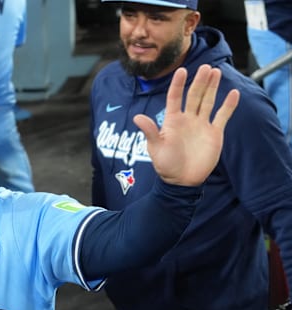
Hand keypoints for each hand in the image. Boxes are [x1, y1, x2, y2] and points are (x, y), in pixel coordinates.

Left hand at [134, 64, 239, 185]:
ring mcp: (202, 125)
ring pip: (208, 101)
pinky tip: (233, 93)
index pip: (175, 97)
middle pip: (194, 95)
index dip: (178, 84)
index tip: (182, 70)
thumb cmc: (165, 165)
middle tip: (205, 67)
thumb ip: (149, 131)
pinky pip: (222, 116)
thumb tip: (137, 117)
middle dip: (199, 81)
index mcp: (172, 120)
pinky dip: (228, 106)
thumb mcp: (155, 147)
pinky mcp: (214, 133)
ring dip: (212, 87)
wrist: (182, 181)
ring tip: (216, 72)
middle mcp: (188, 119)